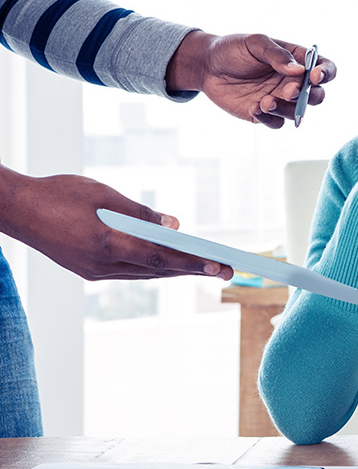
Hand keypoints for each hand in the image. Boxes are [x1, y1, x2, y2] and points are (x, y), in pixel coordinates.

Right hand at [0, 166, 233, 280]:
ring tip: (205, 268)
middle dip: (193, 270)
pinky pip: (128, 271)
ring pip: (143, 274)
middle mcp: (101, 265)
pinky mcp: (87, 270)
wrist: (16, 209)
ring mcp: (93, 271)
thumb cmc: (59, 194)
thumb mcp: (105, 195)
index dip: (191, 263)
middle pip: (157, 271)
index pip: (160, 259)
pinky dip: (151, 267)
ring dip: (174, 271)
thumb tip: (173, 227)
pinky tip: (168, 263)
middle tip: (226, 270)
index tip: (218, 266)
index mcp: (107, 244)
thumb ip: (141, 213)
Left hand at [166, 31, 336, 128]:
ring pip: (298, 113)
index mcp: (298, 61)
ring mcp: (281, 100)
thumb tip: (299, 71)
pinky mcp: (265, 114)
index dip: (326, 73)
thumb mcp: (255, 43)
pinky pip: (276, 123)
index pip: (325, 68)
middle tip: (288, 91)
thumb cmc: (233, 49)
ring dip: (286, 109)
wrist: (206, 66)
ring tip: (265, 101)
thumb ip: (277, 55)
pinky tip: (254, 107)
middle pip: (317, 96)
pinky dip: (268, 118)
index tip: (314, 76)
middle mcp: (294, 82)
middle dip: (308, 96)